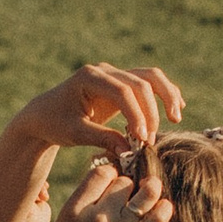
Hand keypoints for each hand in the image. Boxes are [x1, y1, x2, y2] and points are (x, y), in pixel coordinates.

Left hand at [12, 64, 185, 155]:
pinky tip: (177, 108)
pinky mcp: (122, 84)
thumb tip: (129, 150)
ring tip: (176, 117)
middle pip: (141, 81)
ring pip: (150, 77)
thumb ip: (102, 138)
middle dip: (151, 112)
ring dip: (166, 95)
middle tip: (149, 141)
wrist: (45, 114)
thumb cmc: (55, 123)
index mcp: (89, 77)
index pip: (122, 91)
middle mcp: (105, 71)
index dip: (136, 114)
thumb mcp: (75, 133)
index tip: (142, 139)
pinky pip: (148, 84)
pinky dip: (164, 94)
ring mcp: (115, 75)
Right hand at [21, 158, 173, 221]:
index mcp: (75, 209)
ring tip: (151, 189)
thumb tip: (109, 175)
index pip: (102, 173)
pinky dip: (164, 209)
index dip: (110, 172)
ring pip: (145, 194)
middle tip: (126, 194)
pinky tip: (163, 206)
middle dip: (127, 184)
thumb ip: (83, 200)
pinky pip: (157, 220)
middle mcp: (97, 217)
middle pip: (124, 182)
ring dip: (150, 188)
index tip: (112, 180)